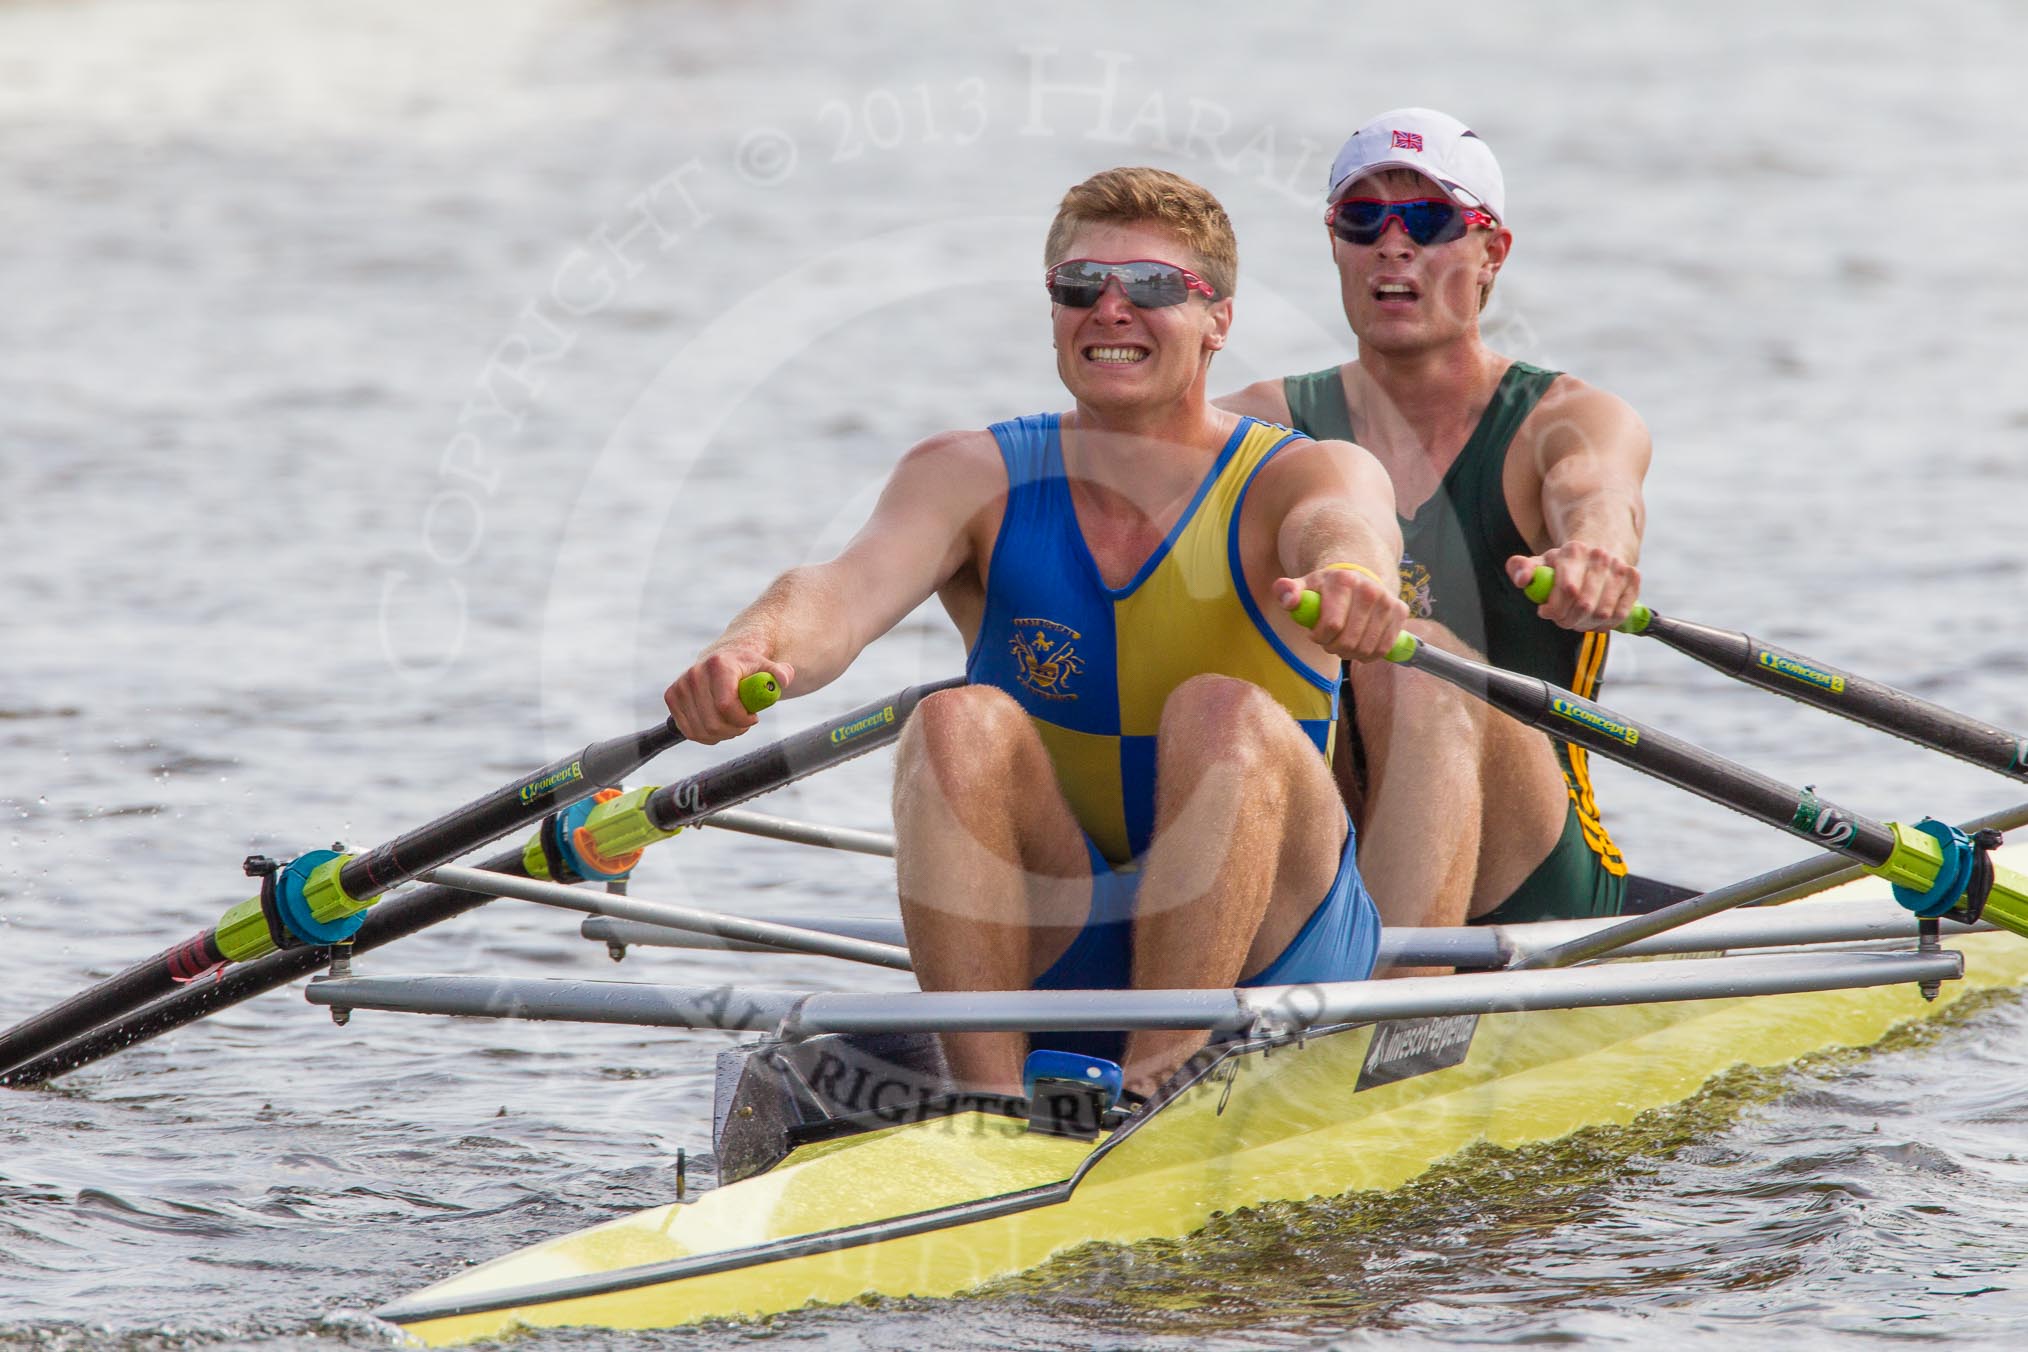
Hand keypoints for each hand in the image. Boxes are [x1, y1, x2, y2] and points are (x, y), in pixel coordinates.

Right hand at [663, 648, 793, 744]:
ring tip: (732, 721)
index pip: (726, 706)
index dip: (743, 720)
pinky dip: (706, 735)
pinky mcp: (672, 697)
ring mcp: (681, 686)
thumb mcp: (767, 667)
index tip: (754, 718)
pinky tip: (717, 723)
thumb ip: (779, 673)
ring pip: (702, 731)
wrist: (723, 659)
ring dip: (722, 733)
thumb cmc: (748, 667)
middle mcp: (695, 673)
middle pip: (714, 723)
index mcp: (719, 665)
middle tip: (745, 722)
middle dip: (735, 729)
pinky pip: (689, 731)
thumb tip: (784, 678)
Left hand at [1276, 564, 1407, 662]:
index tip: (1315, 635)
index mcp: (1343, 581)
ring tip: (1343, 642)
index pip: (1332, 625)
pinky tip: (1359, 646)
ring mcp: (1388, 601)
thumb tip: (1287, 599)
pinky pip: (1383, 649)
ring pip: (1366, 648)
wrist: (1359, 575)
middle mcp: (1369, 590)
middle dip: (1333, 647)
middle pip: (1349, 640)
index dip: (1319, 638)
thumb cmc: (1327, 588)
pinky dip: (1369, 655)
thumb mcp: (1306, 586)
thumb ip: (1289, 591)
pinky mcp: (1401, 612)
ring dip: (1351, 654)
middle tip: (1329, 641)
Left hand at [1507, 544, 1639, 630]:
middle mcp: (1600, 556)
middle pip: (1585, 604)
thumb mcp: (1539, 564)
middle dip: (1568, 620)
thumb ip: (1520, 569)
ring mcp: (1619, 567)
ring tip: (1575, 619)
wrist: (1595, 551)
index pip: (1568, 589)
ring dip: (1585, 624)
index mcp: (1573, 551)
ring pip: (1603, 613)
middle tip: (1560, 619)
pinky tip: (1593, 619)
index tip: (1545, 612)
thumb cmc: (1562, 564)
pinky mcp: (1634, 579)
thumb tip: (1522, 581)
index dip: (1555, 608)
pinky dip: (1604, 624)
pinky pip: (1620, 614)